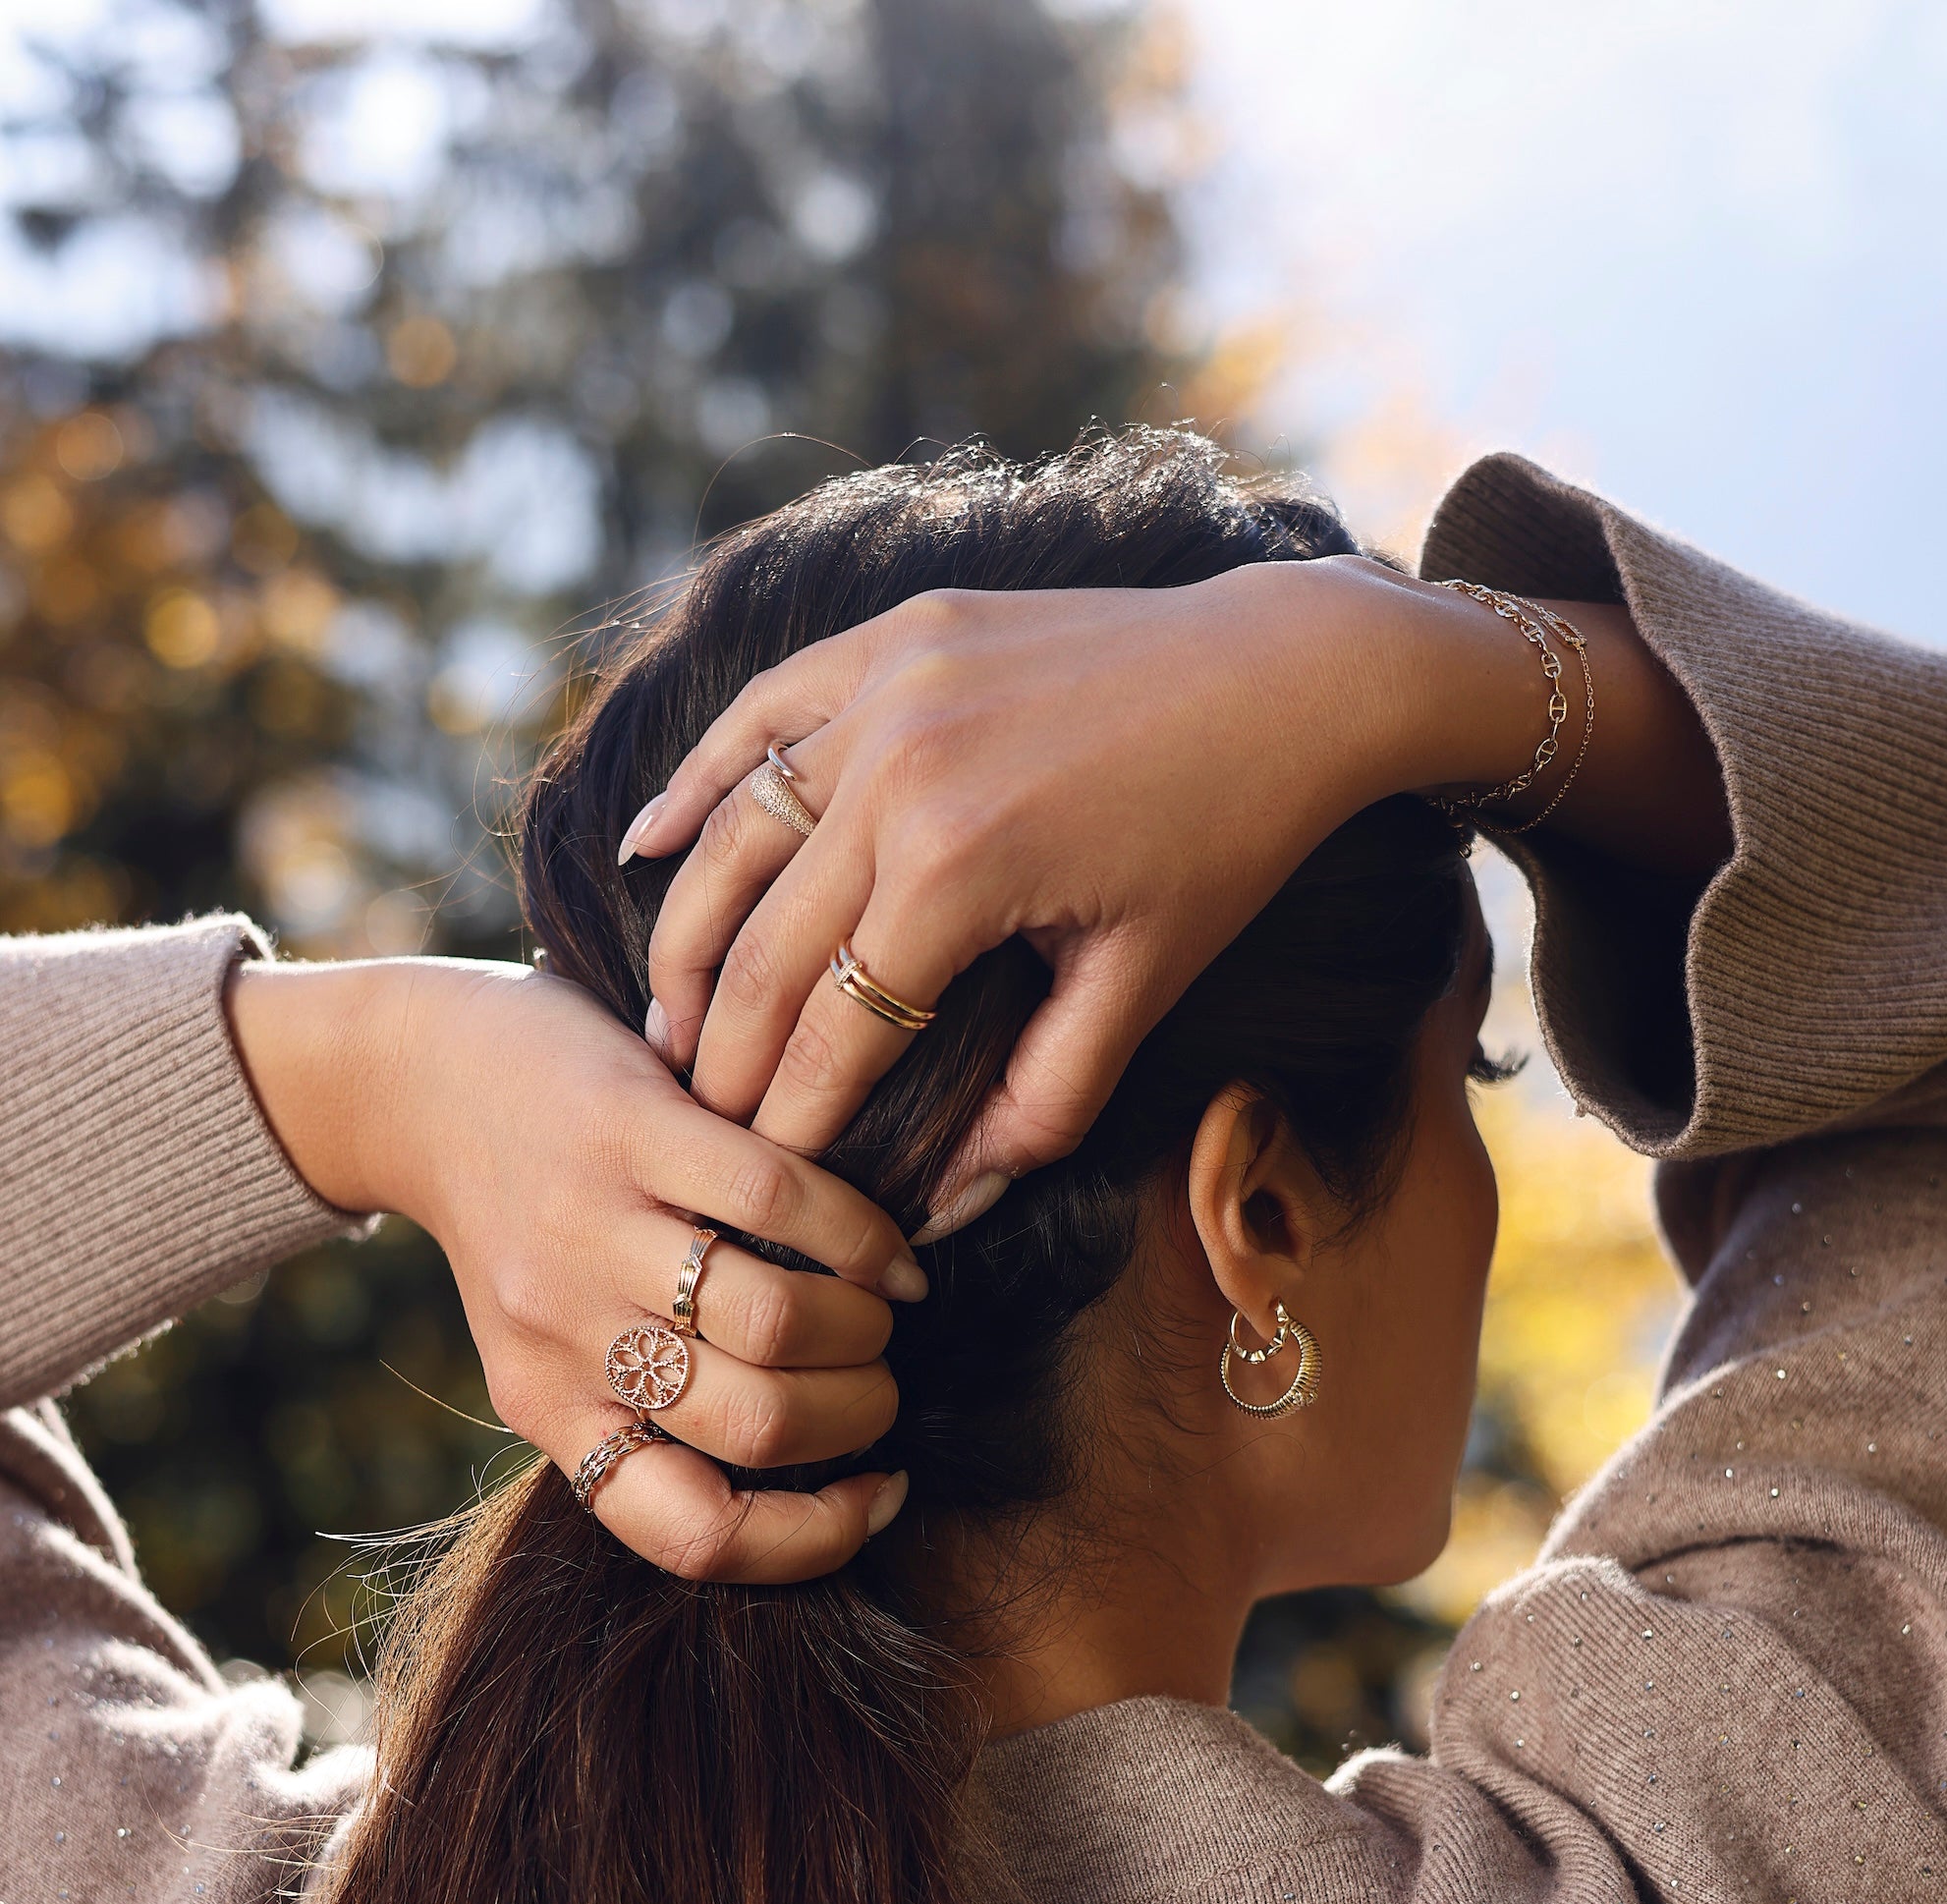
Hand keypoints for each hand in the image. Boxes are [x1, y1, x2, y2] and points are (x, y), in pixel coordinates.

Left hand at [225, 954, 926, 1582]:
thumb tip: (820, 1465)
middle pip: (756, 1429)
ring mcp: (588, 1231)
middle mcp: (561, 1335)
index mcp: (548, 1410)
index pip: (692, 1534)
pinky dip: (855, 1233)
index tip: (878, 1495)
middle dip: (858, 1415)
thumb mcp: (555, 1343)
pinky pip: (773, 1198)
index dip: (813, 1539)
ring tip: (877, 1311)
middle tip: (877, 1380)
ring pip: (773, 1324)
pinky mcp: (621, 1128)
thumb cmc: (524, 1221)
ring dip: (861, 1328)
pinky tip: (881, 1249)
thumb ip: (653, 1406)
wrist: (422, 1076)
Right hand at [625, 563, 1726, 1228]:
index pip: (835, 1026)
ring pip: (736, 835)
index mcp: (961, 869)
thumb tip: (945, 1206)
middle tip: (700, 1124)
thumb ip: (1037, 1106)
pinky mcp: (890, 636)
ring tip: (669, 1025)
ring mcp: (884, 688)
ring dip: (689, 940)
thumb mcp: (1139, 991)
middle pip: (764, 944)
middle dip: (725, 1052)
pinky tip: (646, 849)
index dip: (792, 1119)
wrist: (1282, 673)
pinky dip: (697, 784)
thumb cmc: (1224, 847)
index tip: (761, 1181)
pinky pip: (759, 715)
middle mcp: (898, 769)